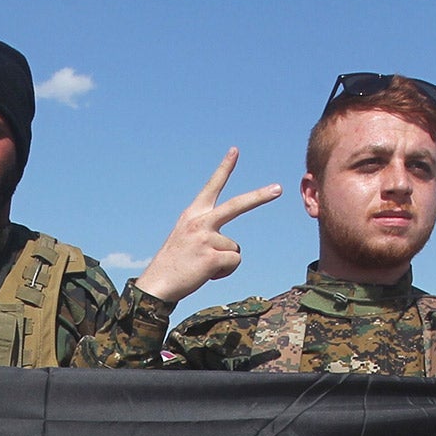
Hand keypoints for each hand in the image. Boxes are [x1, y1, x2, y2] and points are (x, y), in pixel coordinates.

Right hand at [135, 149, 281, 305]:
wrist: (156, 285)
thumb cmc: (173, 265)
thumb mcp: (186, 240)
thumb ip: (207, 234)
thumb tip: (231, 251)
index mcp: (192, 215)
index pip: (211, 187)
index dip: (224, 168)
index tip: (235, 150)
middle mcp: (199, 222)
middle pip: (237, 205)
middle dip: (259, 197)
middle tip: (279, 189)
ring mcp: (205, 238)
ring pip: (235, 248)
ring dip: (224, 262)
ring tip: (202, 267)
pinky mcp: (211, 257)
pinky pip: (233, 263)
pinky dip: (224, 273)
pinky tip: (205, 274)